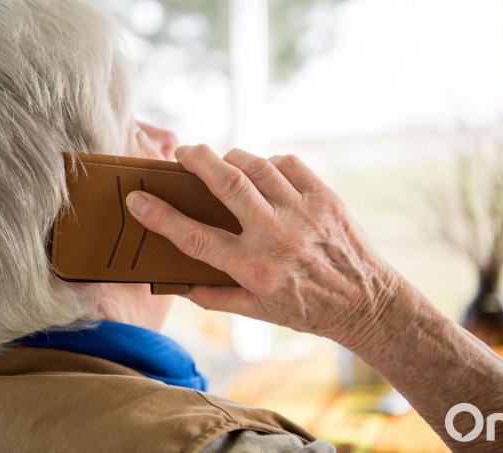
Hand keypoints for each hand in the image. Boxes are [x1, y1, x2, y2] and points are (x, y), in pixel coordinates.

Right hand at [125, 145, 401, 345]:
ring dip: (232, 158)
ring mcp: (302, 213)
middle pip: (227, 183)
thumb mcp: (259, 312)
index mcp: (253, 269)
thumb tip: (179, 285)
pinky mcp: (324, 198)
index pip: (195, 238)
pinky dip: (271, 163)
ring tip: (222, 162)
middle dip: (197, 159)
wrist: (365, 303)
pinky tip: (264, 172)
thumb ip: (216, 297)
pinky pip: (289, 164)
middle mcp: (276, 237)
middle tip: (181, 152)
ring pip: (257, 167)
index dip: (161, 216)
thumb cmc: (308, 310)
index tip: (137, 199)